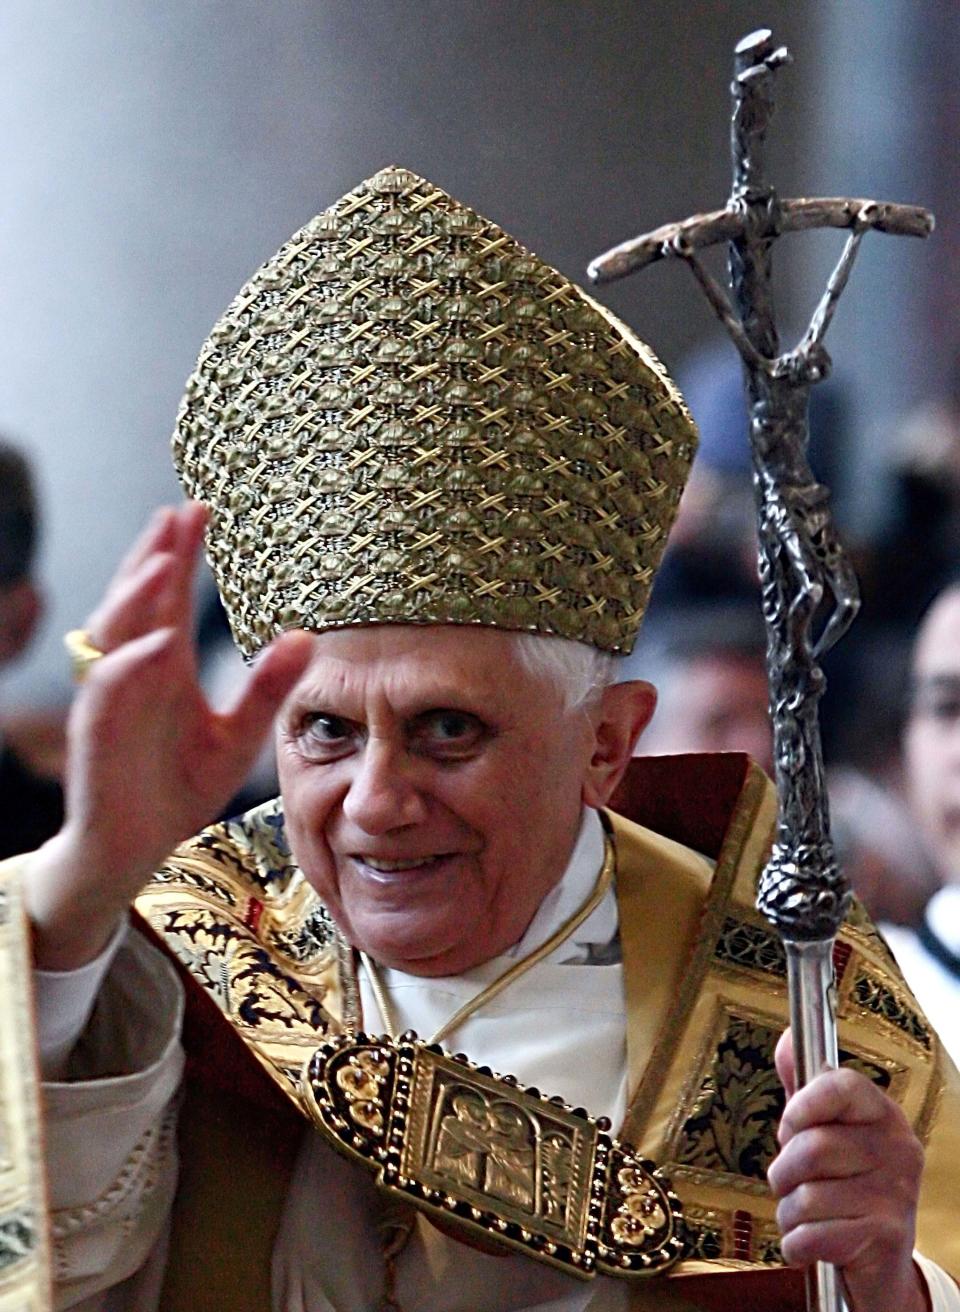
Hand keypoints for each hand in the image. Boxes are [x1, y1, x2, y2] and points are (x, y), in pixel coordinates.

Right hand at [27, 502, 313, 969]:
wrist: (138, 846)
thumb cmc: (179, 786)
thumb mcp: (239, 735)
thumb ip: (268, 687)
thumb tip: (305, 636)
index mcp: (166, 665)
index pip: (174, 597)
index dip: (183, 553)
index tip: (202, 509)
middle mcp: (136, 671)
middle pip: (140, 599)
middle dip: (156, 554)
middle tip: (181, 512)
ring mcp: (114, 699)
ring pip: (117, 634)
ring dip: (137, 596)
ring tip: (163, 559)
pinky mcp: (100, 735)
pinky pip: (110, 694)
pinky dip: (130, 666)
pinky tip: (156, 644)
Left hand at [768, 1029, 927, 1311]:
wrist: (882, 1260)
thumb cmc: (846, 1185)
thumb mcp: (827, 1133)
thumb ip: (804, 1090)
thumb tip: (787, 1038)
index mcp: (881, 1114)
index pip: (843, 1087)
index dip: (804, 1103)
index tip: (790, 1125)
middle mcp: (897, 1148)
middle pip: (812, 1147)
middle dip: (784, 1172)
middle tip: (791, 1183)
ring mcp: (897, 1193)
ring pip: (807, 1196)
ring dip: (789, 1213)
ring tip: (805, 1216)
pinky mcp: (887, 1236)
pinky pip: (813, 1235)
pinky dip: (797, 1244)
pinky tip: (811, 1242)